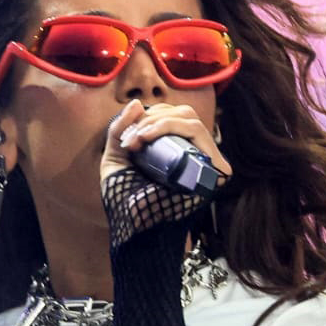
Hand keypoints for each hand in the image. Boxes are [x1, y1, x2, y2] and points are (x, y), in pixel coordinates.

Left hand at [101, 99, 230, 187]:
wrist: (130, 223)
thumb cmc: (123, 196)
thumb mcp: (115, 157)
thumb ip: (119, 129)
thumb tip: (138, 102)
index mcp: (174, 150)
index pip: (173, 117)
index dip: (150, 116)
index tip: (127, 136)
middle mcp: (191, 154)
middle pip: (185, 115)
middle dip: (154, 118)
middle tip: (132, 137)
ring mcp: (203, 162)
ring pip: (193, 122)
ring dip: (161, 122)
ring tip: (139, 138)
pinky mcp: (209, 170)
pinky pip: (199, 135)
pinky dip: (172, 128)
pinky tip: (149, 138)